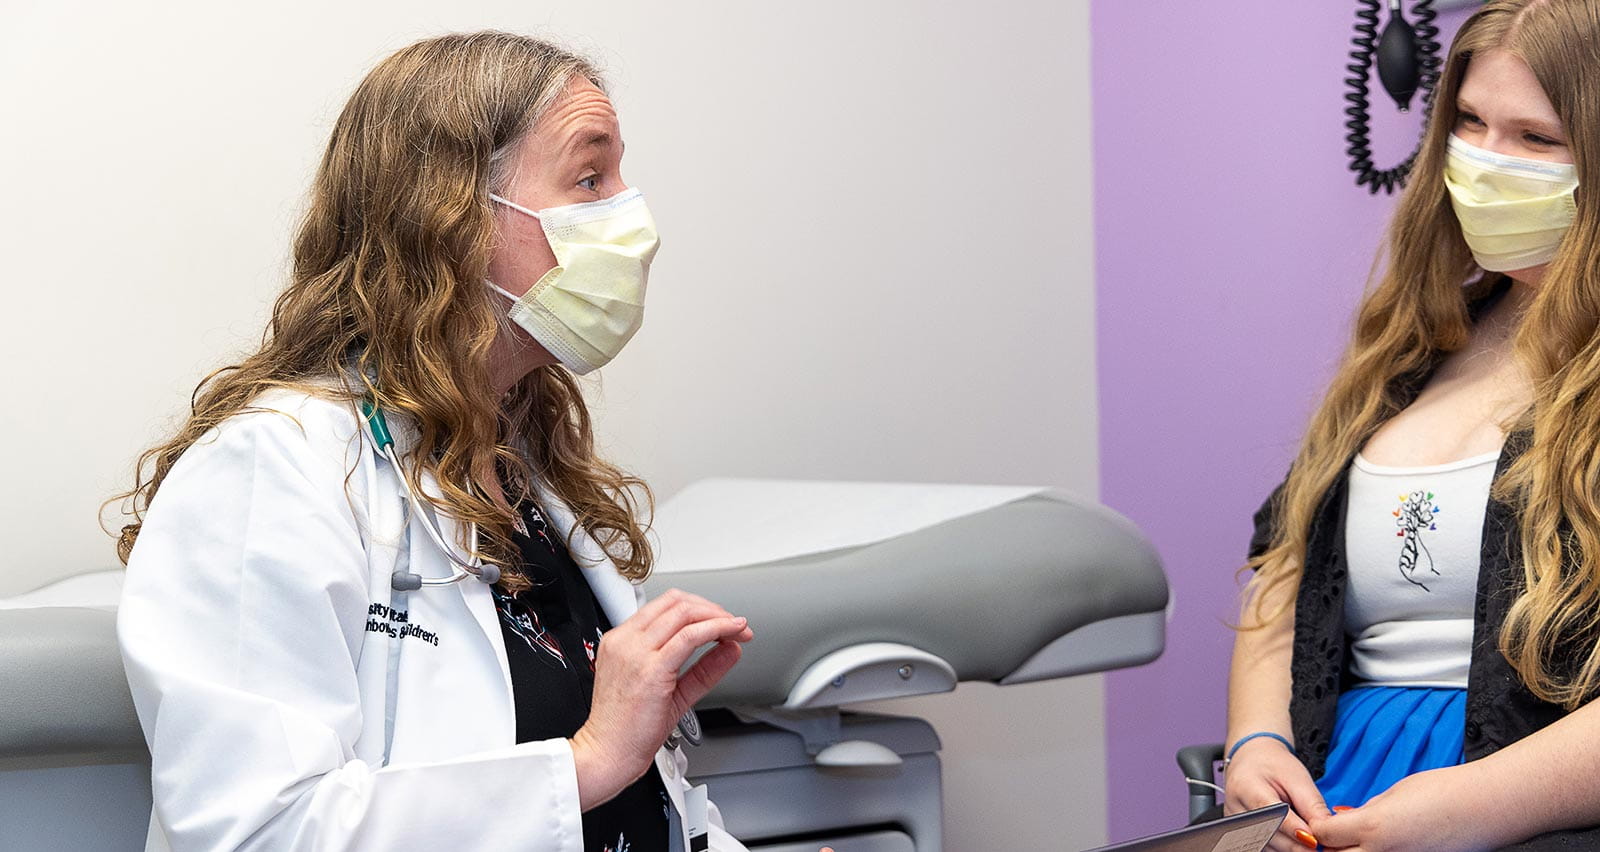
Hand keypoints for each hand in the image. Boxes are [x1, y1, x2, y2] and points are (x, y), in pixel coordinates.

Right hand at [570, 588, 753, 809]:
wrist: (606, 755)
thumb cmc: (627, 729)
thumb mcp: (671, 691)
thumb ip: (702, 669)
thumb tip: (730, 648)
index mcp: (622, 641)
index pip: (665, 605)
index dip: (699, 607)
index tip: (720, 621)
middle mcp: (626, 641)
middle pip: (677, 602)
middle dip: (713, 609)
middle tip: (734, 623)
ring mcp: (636, 652)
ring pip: (685, 613)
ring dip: (718, 617)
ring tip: (738, 629)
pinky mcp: (651, 669)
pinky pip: (690, 637)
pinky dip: (716, 630)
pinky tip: (731, 634)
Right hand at [1223, 737, 1329, 851]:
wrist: (1251, 762)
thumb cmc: (1274, 766)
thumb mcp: (1296, 777)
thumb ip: (1311, 805)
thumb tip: (1325, 831)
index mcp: (1246, 786)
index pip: (1269, 812)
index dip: (1293, 828)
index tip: (1314, 840)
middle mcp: (1235, 809)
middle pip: (1268, 835)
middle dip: (1296, 845)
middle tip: (1319, 845)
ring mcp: (1234, 824)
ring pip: (1267, 847)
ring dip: (1290, 848)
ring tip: (1309, 841)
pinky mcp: (1238, 834)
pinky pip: (1264, 847)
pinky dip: (1282, 847)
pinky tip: (1295, 841)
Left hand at [1313, 765, 1498, 851]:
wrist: (1488, 807)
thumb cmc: (1446, 791)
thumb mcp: (1395, 792)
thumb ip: (1367, 811)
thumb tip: (1348, 819)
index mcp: (1372, 827)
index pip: (1324, 835)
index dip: (1321, 826)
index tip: (1324, 821)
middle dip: (1333, 847)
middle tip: (1338, 835)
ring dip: (1356, 851)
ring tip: (1363, 839)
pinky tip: (1388, 844)